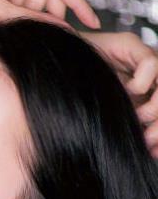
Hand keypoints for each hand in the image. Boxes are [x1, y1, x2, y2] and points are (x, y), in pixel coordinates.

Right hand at [78, 31, 157, 157]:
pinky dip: (143, 81)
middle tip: (147, 137)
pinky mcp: (129, 45)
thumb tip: (150, 153)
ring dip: (155, 105)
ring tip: (138, 116)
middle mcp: (144, 76)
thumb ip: (124, 130)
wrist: (51, 74)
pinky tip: (129, 90)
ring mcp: (137, 60)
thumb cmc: (70, 97)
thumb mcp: (104, 121)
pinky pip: (150, 63)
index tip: (152, 151)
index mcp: (140, 95)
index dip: (157, 132)